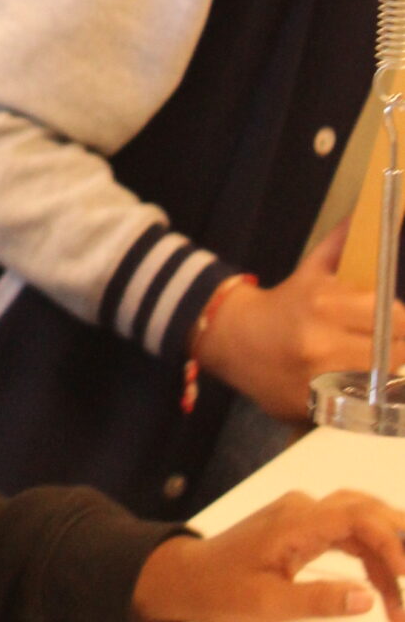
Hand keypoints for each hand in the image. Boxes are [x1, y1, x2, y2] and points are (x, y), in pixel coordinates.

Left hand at [133, 493, 404, 621]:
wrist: (187, 578)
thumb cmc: (222, 590)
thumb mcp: (270, 604)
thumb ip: (320, 600)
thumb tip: (368, 597)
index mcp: (295, 522)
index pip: (356, 517)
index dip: (388, 542)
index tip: (404, 577)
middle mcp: (302, 510)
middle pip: (365, 511)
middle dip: (398, 541)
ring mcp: (302, 517)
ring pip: (359, 526)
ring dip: (385, 559)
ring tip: (402, 606)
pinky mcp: (301, 530)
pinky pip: (345, 535)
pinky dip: (368, 559)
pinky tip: (384, 588)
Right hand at [198, 232, 404, 421]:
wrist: (234, 339)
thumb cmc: (283, 304)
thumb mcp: (310, 270)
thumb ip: (341, 244)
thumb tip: (362, 214)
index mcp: (325, 303)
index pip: (395, 318)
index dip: (400, 322)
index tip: (393, 323)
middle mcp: (322, 341)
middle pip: (393, 353)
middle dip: (395, 349)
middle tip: (383, 345)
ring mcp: (317, 378)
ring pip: (380, 382)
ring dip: (381, 376)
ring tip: (367, 365)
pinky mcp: (313, 406)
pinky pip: (358, 405)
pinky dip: (362, 398)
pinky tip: (352, 386)